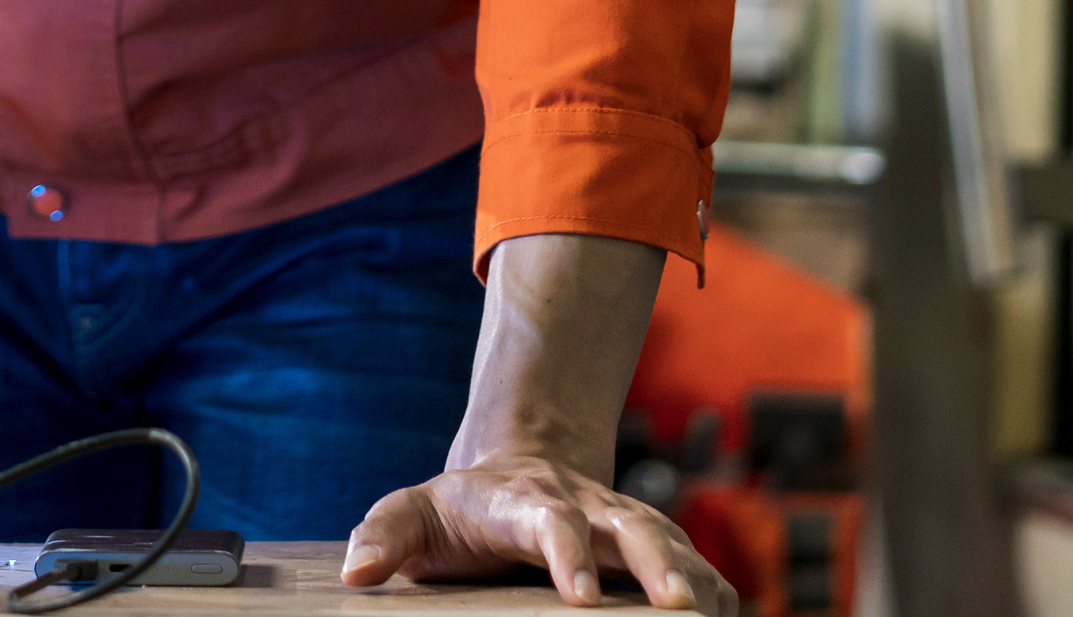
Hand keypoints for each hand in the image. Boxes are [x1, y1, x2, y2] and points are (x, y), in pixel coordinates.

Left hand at [342, 449, 734, 612]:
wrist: (517, 470)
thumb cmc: (462, 508)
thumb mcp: (414, 513)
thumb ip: (384, 535)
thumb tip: (356, 573)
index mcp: (526, 499)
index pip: (550, 519)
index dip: (568, 553)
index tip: (582, 598)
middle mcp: (586, 505)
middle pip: (632, 524)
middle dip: (656, 563)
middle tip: (675, 607)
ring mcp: (624, 522)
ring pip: (672, 542)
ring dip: (695, 578)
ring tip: (709, 616)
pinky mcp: (652, 546)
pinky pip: (694, 565)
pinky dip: (716, 592)